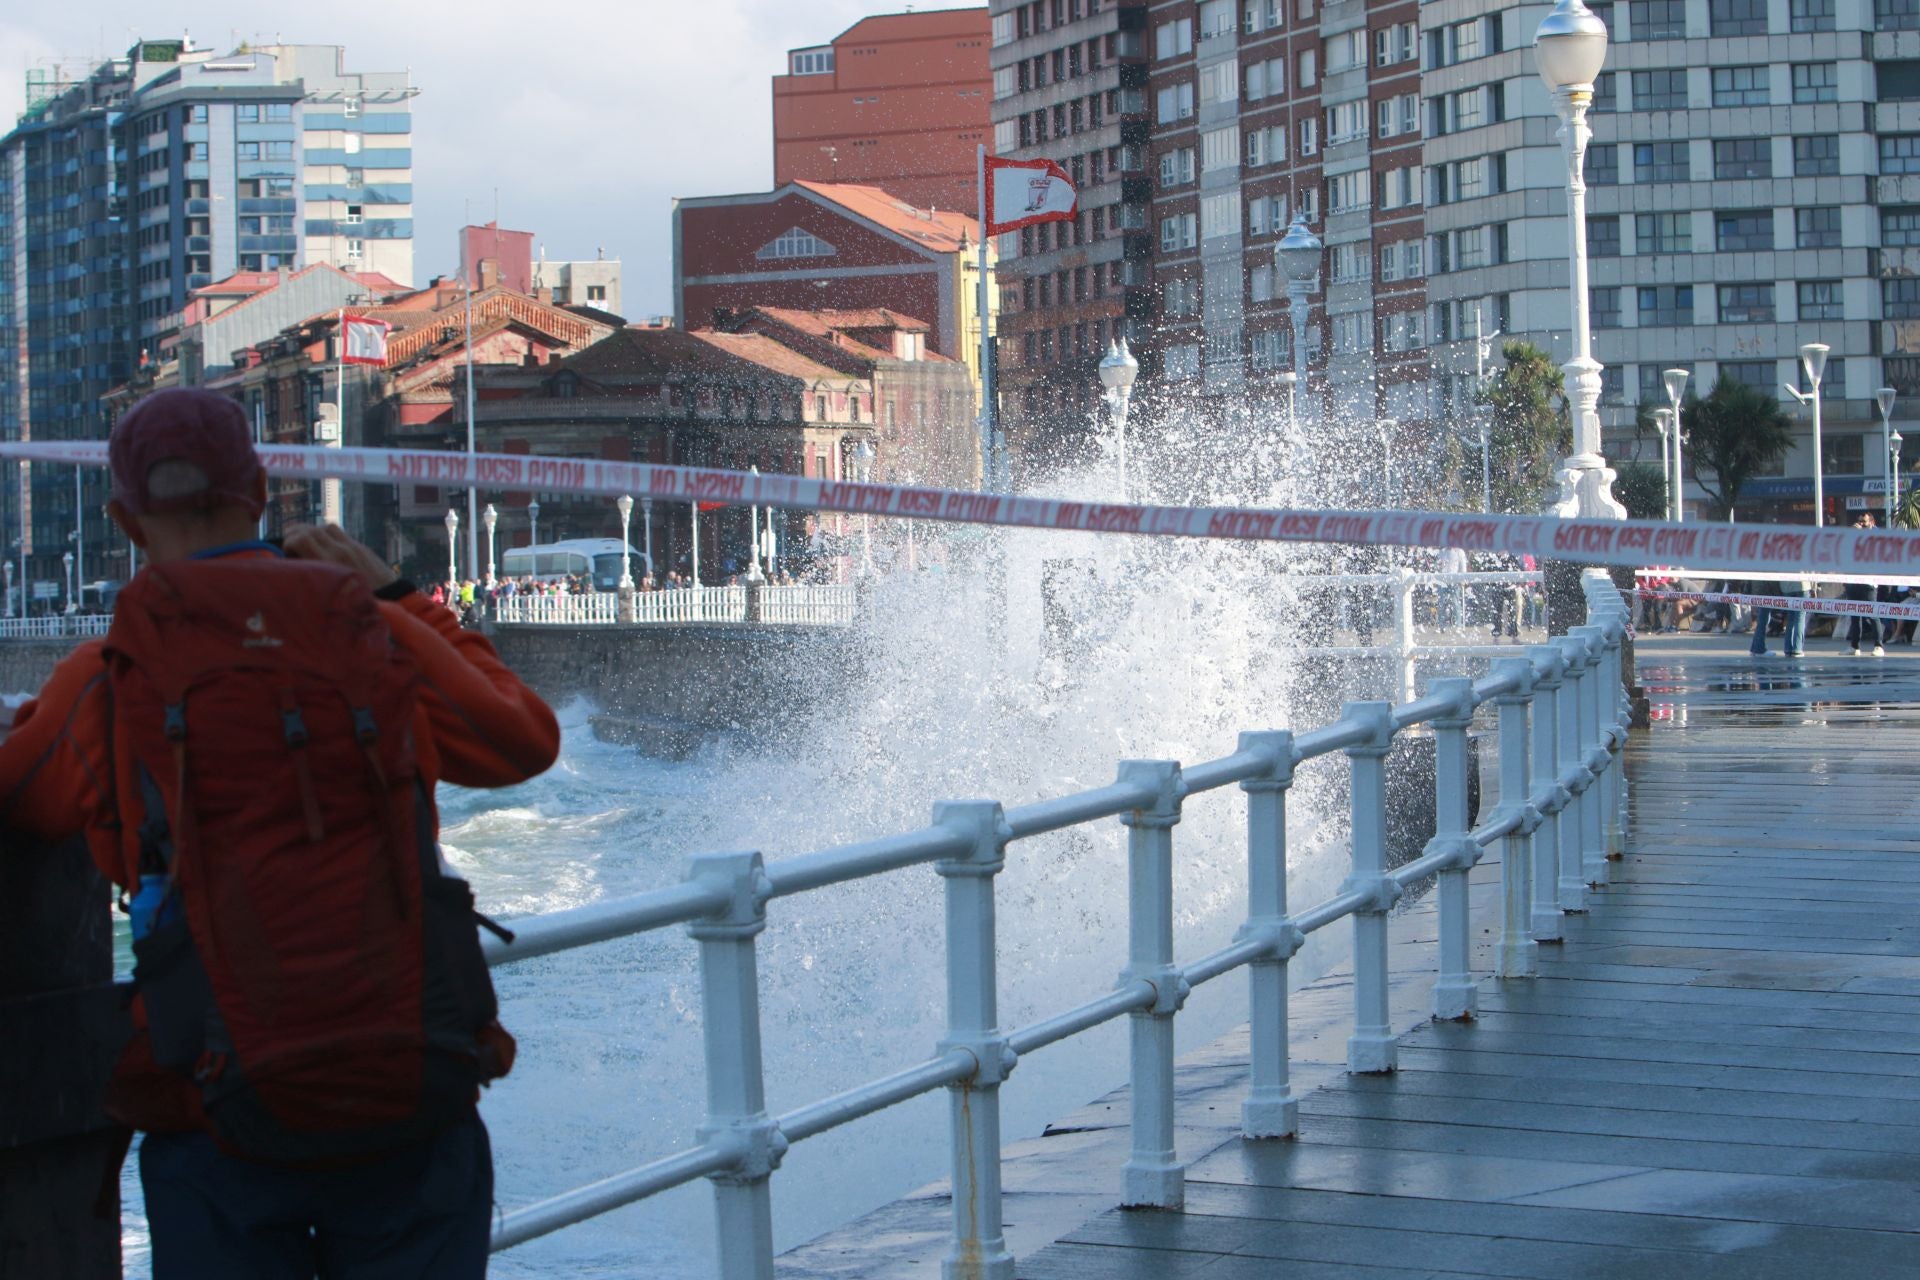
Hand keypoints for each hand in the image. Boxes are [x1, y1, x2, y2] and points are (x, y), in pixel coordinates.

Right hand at [283, 523, 398, 591]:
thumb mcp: (330, 597)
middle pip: (312, 529)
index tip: (286, 553)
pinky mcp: (362, 548)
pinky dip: (328, 535)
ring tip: (305, 541)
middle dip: (296, 533)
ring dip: (313, 531)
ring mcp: (353, 547)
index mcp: (330, 563)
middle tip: (289, 544)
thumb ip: (313, 579)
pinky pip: (341, 534)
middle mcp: (341, 551)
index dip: (288, 542)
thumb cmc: (357, 606)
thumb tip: (292, 570)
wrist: (393, 601)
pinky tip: (324, 545)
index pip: (302, 538)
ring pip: (327, 527)